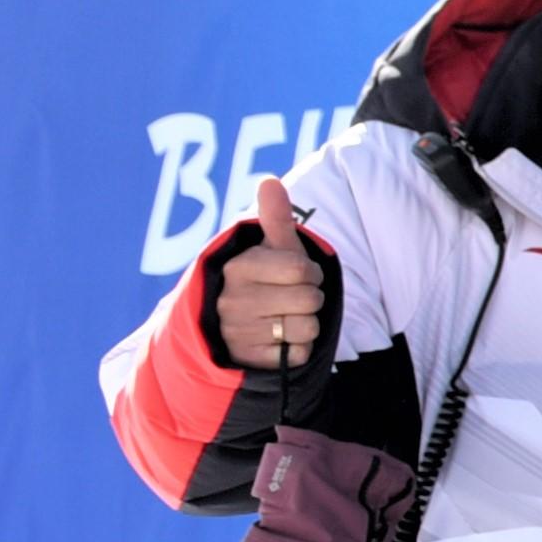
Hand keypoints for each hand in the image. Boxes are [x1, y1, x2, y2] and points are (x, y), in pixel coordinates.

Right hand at [210, 178, 333, 377]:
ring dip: (306, 322)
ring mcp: (238, 332)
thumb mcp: (268, 249)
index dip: (309, 270)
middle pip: (309, 298)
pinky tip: (280, 338)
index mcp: (237, 268)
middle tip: (292, 296)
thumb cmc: (262, 280)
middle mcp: (233, 300)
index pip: (300, 268)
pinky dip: (298, 346)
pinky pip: (299, 352)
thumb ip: (274, 218)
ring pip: (307, 327)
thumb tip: (269, 181)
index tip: (297, 273)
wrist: (230, 326)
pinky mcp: (250, 359)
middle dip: (311, 296)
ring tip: (284, 316)